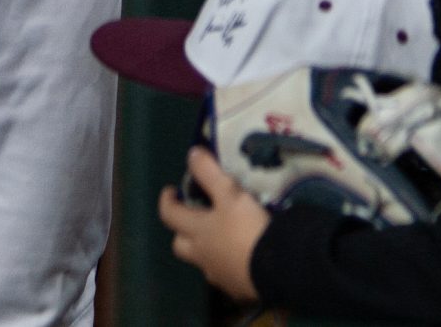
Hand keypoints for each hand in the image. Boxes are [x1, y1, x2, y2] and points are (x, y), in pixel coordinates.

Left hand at [156, 149, 269, 301]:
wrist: (273, 269)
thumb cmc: (246, 229)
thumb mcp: (230, 194)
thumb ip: (210, 173)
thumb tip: (191, 154)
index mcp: (197, 231)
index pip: (170, 215)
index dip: (167, 201)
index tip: (170, 191)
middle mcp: (201, 255)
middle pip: (180, 245)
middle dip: (181, 231)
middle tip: (193, 218)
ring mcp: (217, 273)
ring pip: (202, 260)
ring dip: (205, 248)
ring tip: (222, 236)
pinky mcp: (235, 287)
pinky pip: (225, 273)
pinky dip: (228, 263)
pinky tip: (242, 256)